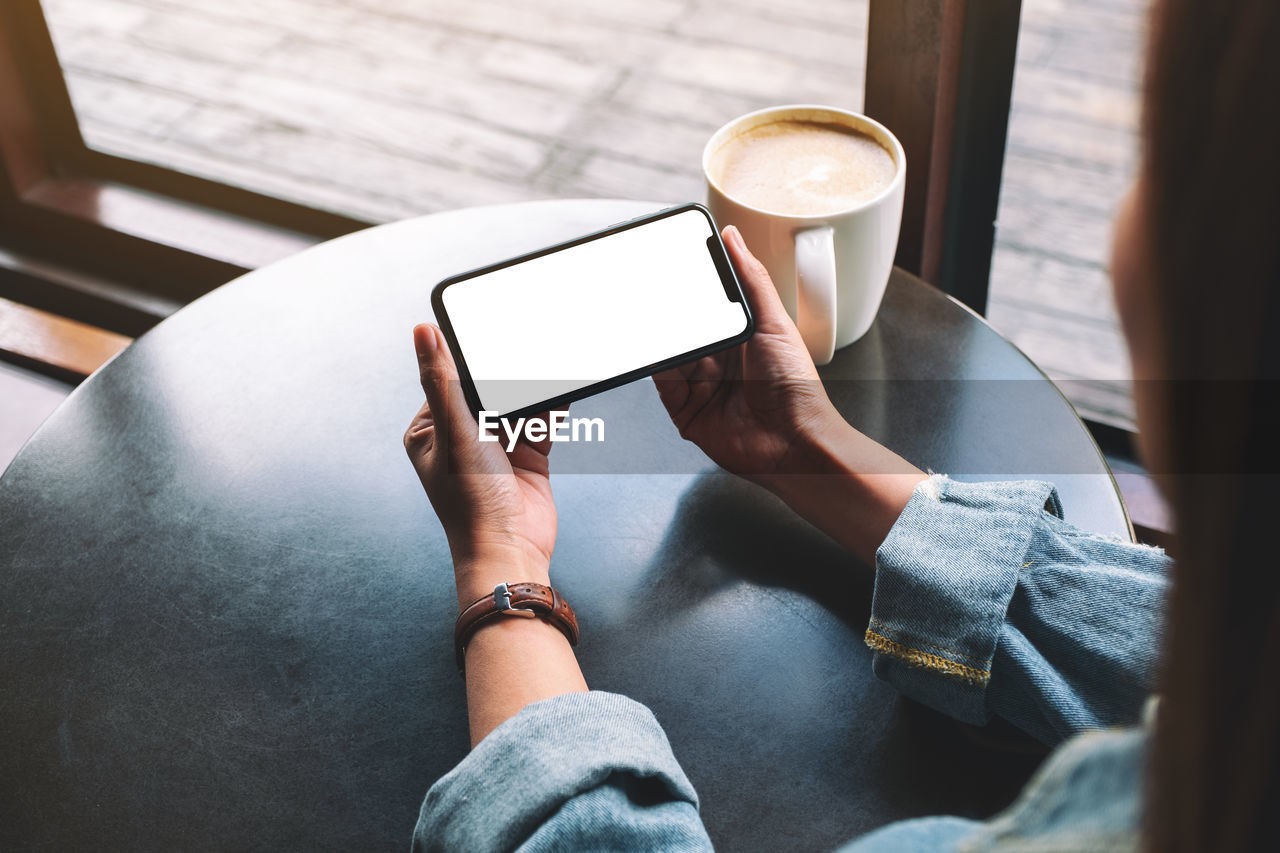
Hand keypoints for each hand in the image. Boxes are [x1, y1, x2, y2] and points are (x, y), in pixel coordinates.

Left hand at [404, 324, 556, 606]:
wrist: (511, 551)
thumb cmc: (472, 504)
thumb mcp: (456, 432)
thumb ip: (443, 380)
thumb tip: (422, 330)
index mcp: (430, 430)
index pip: (450, 379)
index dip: (471, 357)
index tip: (489, 330)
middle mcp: (462, 436)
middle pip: (488, 388)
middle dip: (508, 373)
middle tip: (526, 347)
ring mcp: (496, 446)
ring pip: (517, 402)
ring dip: (532, 390)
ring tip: (548, 368)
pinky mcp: (528, 456)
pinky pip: (542, 421)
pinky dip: (552, 407)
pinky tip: (562, 392)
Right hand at [654, 225, 843, 486]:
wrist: (793, 444)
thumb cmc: (797, 389)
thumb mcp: (774, 323)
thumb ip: (751, 279)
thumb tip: (734, 237)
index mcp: (742, 336)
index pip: (707, 303)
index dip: (690, 285)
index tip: (672, 264)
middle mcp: (719, 360)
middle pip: (684, 327)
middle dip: (668, 310)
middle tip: (650, 286)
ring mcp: (700, 385)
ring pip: (669, 352)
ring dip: (660, 336)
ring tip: (646, 313)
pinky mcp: (685, 410)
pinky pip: (662, 382)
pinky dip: (655, 365)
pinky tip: (653, 349)